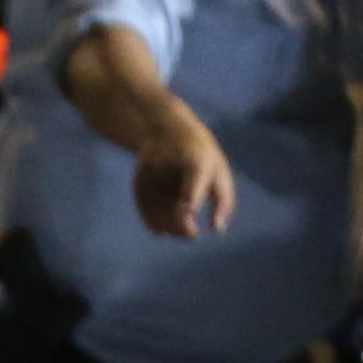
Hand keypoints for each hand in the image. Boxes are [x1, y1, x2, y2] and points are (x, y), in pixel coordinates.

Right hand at [130, 109, 239, 240]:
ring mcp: (151, 177)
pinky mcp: (139, 186)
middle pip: (173, 209)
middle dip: (184, 229)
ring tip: (182, 222)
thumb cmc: (202, 156)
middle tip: (192, 233)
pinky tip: (167, 224)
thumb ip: (223, 202)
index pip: (191, 179)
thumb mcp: (219, 171)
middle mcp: (169, 167)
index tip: (188, 209)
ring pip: (160, 219)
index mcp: (196, 161)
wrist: (166, 130)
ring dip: (172, 229)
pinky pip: (149, 219)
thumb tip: (217, 229)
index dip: (189, 197)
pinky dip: (159, 227)